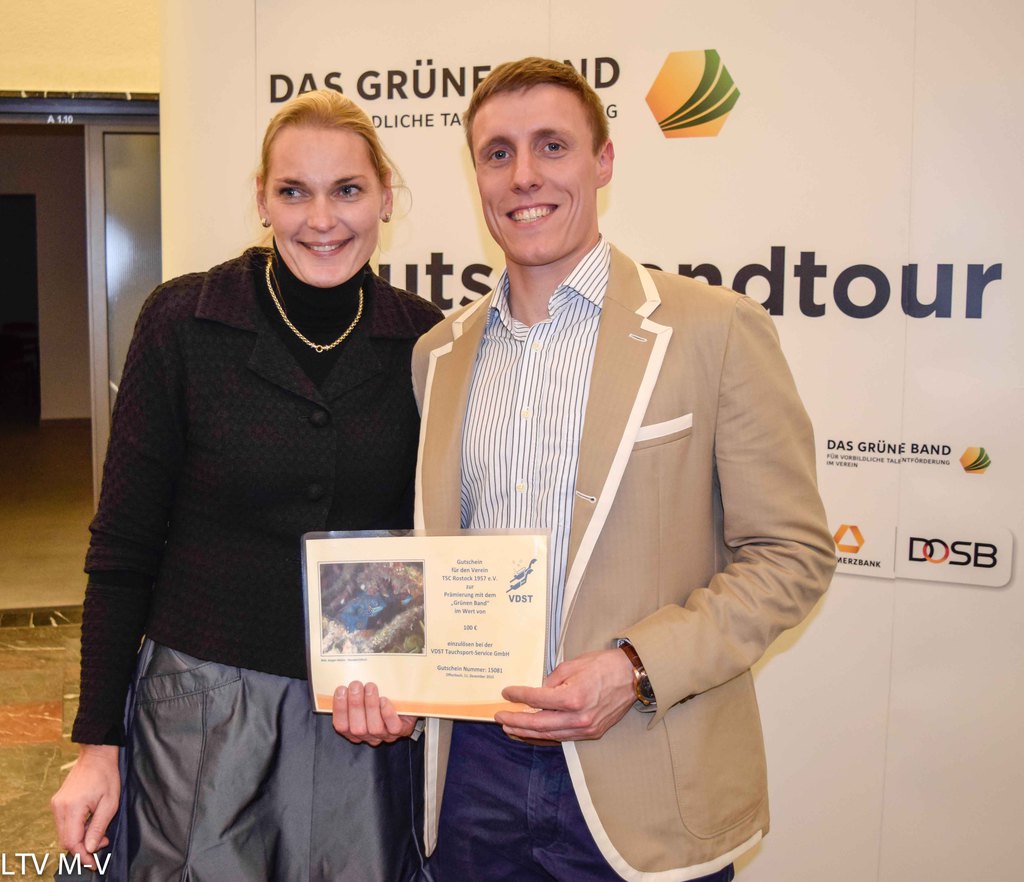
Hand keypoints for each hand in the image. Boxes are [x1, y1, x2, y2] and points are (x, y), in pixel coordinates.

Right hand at [51, 744, 119, 867]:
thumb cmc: (106, 776)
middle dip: (83, 847)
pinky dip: (76, 829)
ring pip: (63, 834)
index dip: (82, 856)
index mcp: (72, 808)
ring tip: (98, 829)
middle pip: (65, 841)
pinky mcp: (57, 802)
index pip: (71, 842)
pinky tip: (90, 822)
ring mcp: (56, 805)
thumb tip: (89, 849)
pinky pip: (64, 824)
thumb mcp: (110, 803)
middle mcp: (59, 808)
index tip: (94, 863)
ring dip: (80, 838)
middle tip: (102, 841)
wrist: (96, 755)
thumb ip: (98, 827)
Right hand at [332, 681, 417, 745]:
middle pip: (356, 728)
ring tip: (370, 687)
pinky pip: (393, 727)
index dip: (339, 709)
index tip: (341, 689)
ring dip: (370, 705)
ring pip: (374, 728)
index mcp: (354, 730)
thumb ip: (353, 692)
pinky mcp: (401, 731)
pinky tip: (385, 700)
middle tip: (355, 685)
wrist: (407, 706)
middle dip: (355, 704)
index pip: (341, 726)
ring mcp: (384, 735)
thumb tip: (343, 675)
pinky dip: (387, 713)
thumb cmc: (380, 699)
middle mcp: (367, 736)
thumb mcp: (363, 696)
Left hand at [495, 649, 635, 741]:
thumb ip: (551, 681)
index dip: (518, 696)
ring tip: (511, 728)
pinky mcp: (591, 733)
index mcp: (572, 697)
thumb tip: (537, 693)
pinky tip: (533, 733)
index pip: (536, 699)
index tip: (506, 693)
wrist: (631, 677)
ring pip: (549, 735)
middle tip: (500, 718)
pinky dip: (545, 736)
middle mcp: (578, 717)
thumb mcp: (572, 665)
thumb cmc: (603, 666)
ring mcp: (585, 728)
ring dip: (527, 732)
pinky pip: (562, 737)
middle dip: (516, 721)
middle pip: (538, 724)